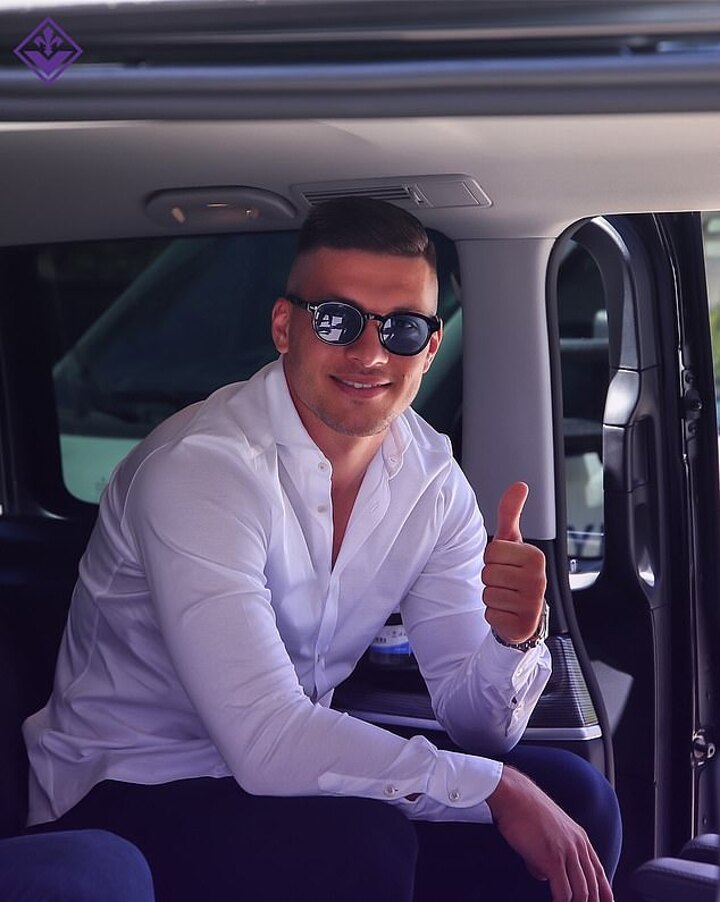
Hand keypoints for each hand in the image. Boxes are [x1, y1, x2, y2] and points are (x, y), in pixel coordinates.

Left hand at [482, 482, 546, 643]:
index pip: (492, 551)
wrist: (524, 613)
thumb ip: (511, 513)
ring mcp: (531, 604)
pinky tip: (507, 611)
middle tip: (506, 582)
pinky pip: (490, 613)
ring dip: (492, 596)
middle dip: (491, 578)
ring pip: (487, 593)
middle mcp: (538, 580)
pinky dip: (494, 614)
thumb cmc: (515, 573)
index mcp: (536, 556)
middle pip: (488, 572)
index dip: (493, 558)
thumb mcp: (512, 542)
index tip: (506, 564)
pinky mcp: (521, 624)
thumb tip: (519, 485)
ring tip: (507, 595)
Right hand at [487, 766, 613, 901]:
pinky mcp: (553, 860)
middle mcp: (578, 846)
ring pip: (581, 892)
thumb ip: (553, 854)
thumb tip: (544, 875)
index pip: (599, 873)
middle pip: (593, 886)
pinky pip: (563, 892)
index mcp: (580, 838)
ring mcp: (567, 853)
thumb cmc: (525, 810)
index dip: (605, 894)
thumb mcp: (549, 830)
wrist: (514, 796)